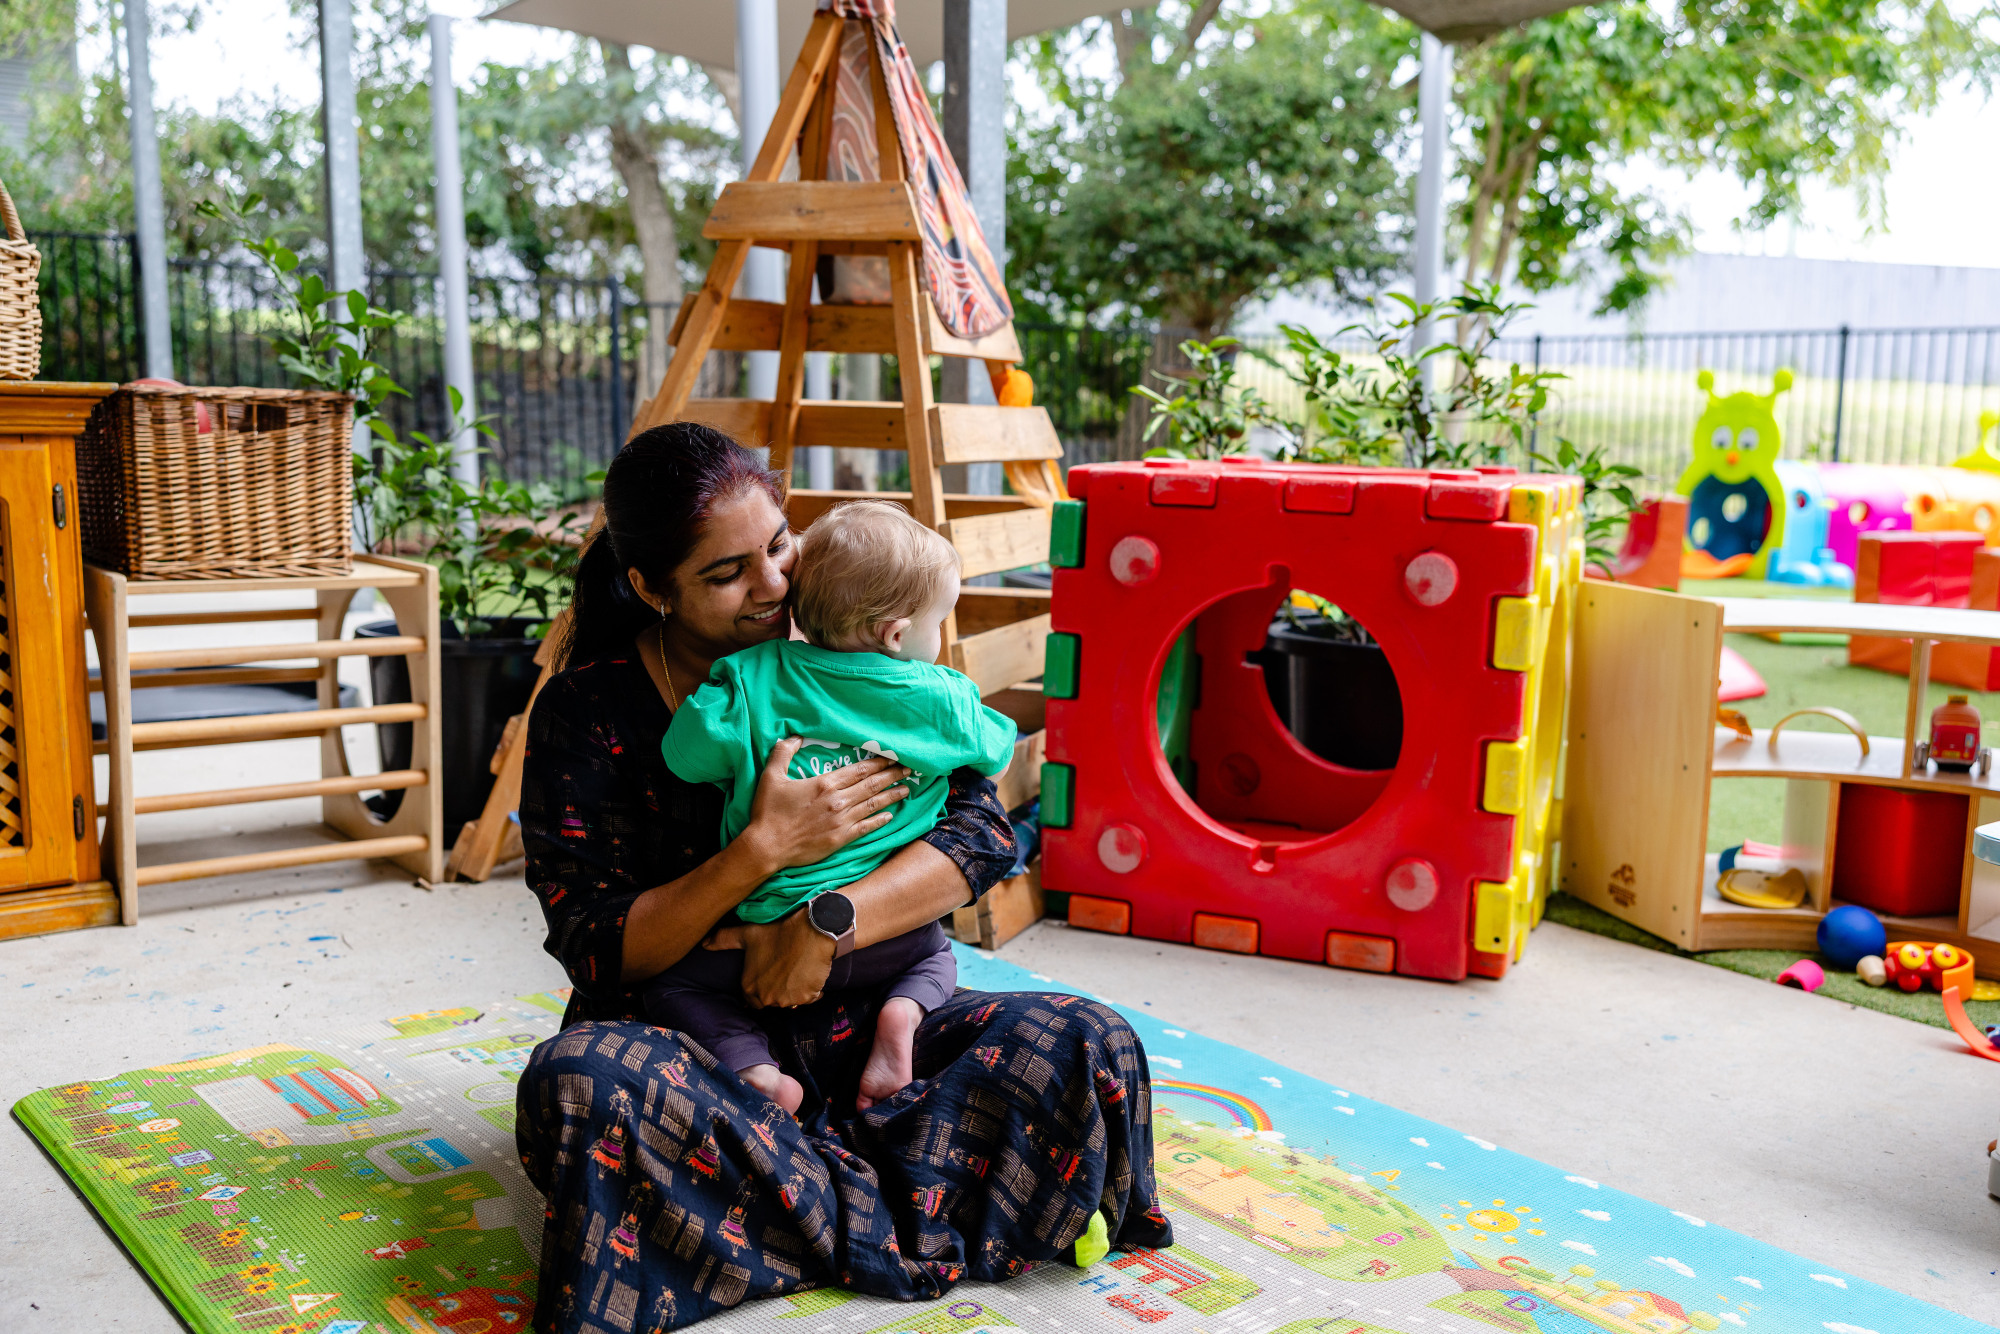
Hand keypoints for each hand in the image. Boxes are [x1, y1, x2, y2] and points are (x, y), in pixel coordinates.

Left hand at [732, 909, 836, 1008]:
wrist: (810, 930)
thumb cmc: (778, 932)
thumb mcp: (748, 934)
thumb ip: (723, 940)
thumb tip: (704, 944)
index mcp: (749, 986)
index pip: (752, 998)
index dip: (762, 985)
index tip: (771, 975)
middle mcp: (766, 997)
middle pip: (772, 1000)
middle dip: (777, 990)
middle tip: (785, 971)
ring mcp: (786, 1000)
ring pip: (791, 1000)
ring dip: (794, 991)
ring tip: (797, 971)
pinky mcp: (806, 997)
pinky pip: (809, 998)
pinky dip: (811, 990)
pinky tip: (809, 974)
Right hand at [739, 738, 911, 874]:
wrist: (767, 846)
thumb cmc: (768, 811)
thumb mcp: (771, 776)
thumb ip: (782, 753)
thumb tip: (792, 737)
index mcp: (825, 784)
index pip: (859, 769)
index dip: (878, 762)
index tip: (893, 757)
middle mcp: (838, 801)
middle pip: (871, 784)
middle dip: (892, 775)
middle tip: (909, 769)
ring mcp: (841, 821)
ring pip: (873, 804)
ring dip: (891, 795)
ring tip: (907, 789)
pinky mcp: (840, 838)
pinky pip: (865, 827)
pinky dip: (879, 821)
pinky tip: (890, 816)